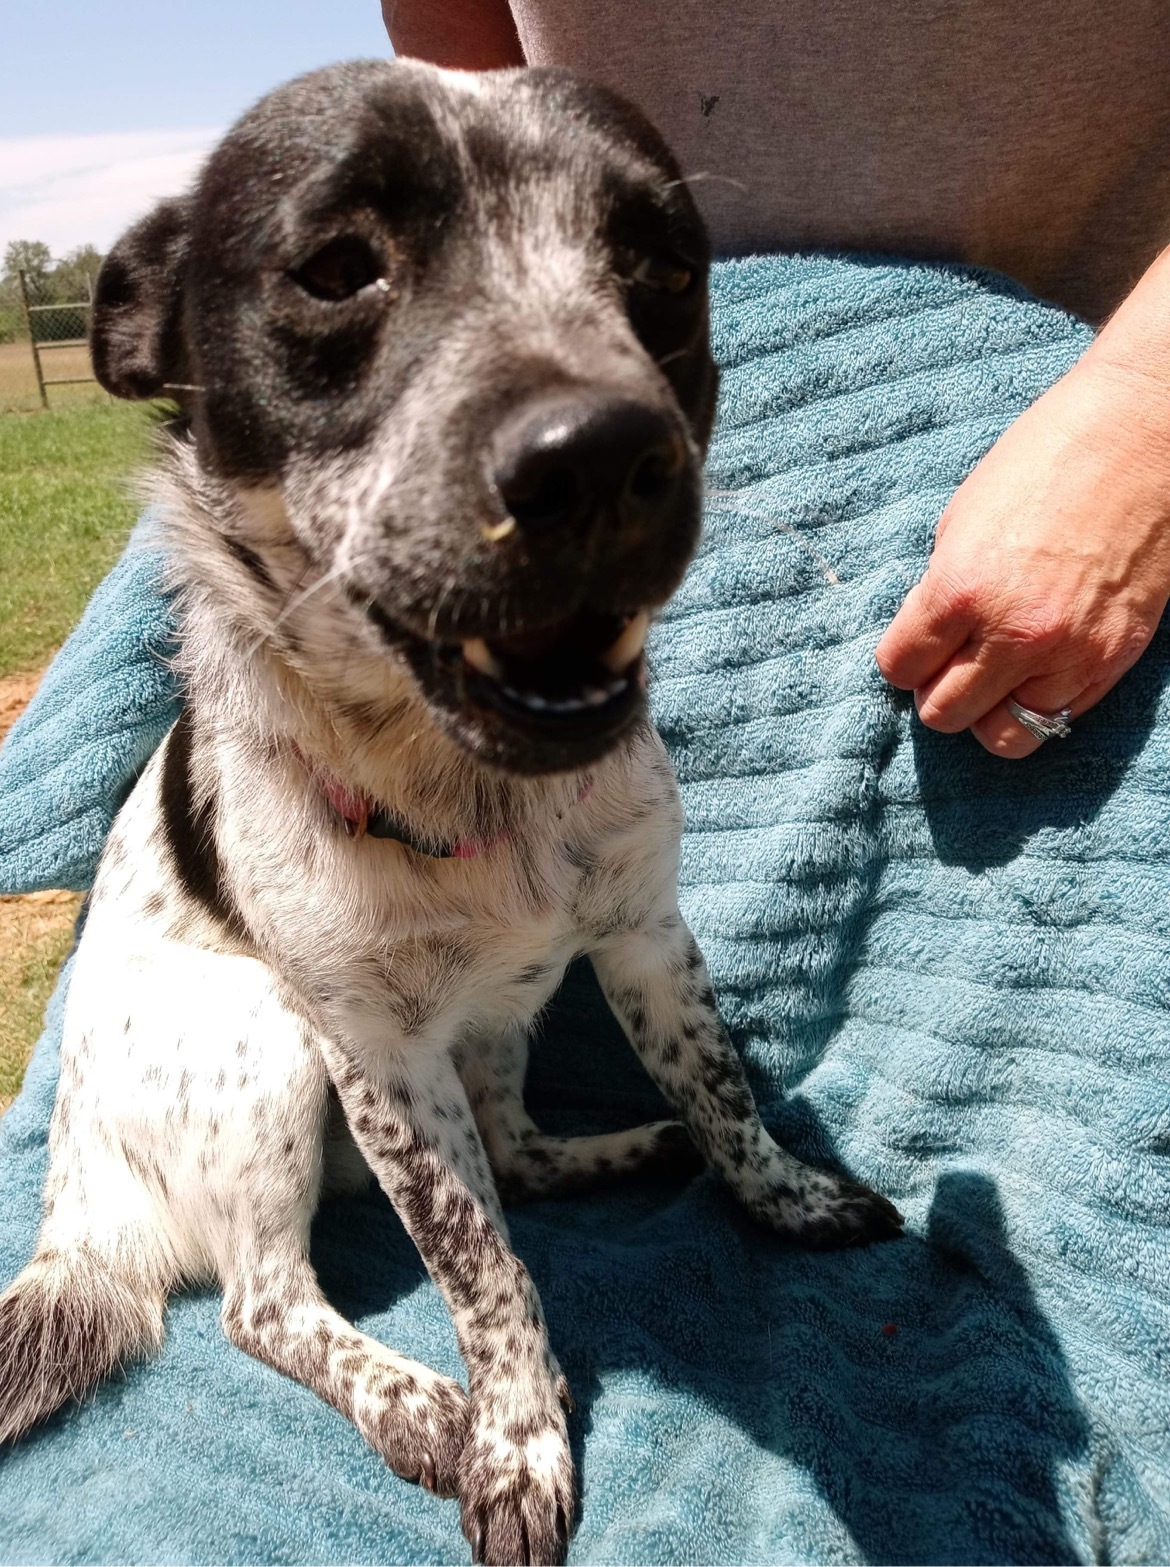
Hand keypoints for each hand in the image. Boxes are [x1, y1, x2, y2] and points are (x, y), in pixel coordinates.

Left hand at [875, 354, 1169, 756]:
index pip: (898, 667)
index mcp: (959, 589)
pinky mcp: (1114, 659)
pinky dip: (1039, 701)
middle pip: (942, 714)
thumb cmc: (1045, 461)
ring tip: (995, 673)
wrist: (1140, 436)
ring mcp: (1069, 652)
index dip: (902, 656)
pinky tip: (1039, 664)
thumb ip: (941, 590)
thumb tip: (929, 640)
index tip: (916, 642)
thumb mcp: (963, 519)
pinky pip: (1060, 717)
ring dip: (989, 709)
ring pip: (1003, 735)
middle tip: (951, 660)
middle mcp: (1012, 633)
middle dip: (937, 689)